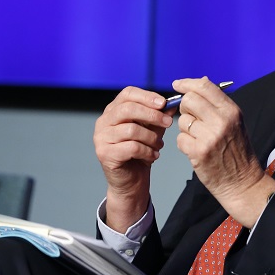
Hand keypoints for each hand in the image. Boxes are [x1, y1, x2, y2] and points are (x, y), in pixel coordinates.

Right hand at [94, 86, 174, 231]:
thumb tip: (173, 102)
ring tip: (159, 145)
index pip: (127, 93)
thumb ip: (160, 115)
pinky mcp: (104, 153)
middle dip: (152, 115)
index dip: (147, 96)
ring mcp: (101, 138)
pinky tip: (153, 156)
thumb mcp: (153, 129)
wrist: (131, 180)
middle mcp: (103, 122)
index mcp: (113, 110)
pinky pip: (131, 147)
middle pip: (128, 109)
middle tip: (168, 123)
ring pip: (131, 129)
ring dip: (151, 137)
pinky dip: (147, 151)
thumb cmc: (140, 152)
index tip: (164, 103)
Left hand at [173, 77, 274, 226]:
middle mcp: (222, 121)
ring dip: (185, 128)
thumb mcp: (235, 122)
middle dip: (185, 107)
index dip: (187, 83)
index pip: (204, 86)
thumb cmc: (237, 151)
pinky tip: (196, 149)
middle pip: (189, 100)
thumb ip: (218, 103)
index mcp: (232, 111)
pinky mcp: (199, 152)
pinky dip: (184, 144)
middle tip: (192, 118)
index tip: (178, 84)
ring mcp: (210, 137)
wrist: (242, 182)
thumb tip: (201, 80)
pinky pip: (179, 138)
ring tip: (199, 138)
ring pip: (182, 121)